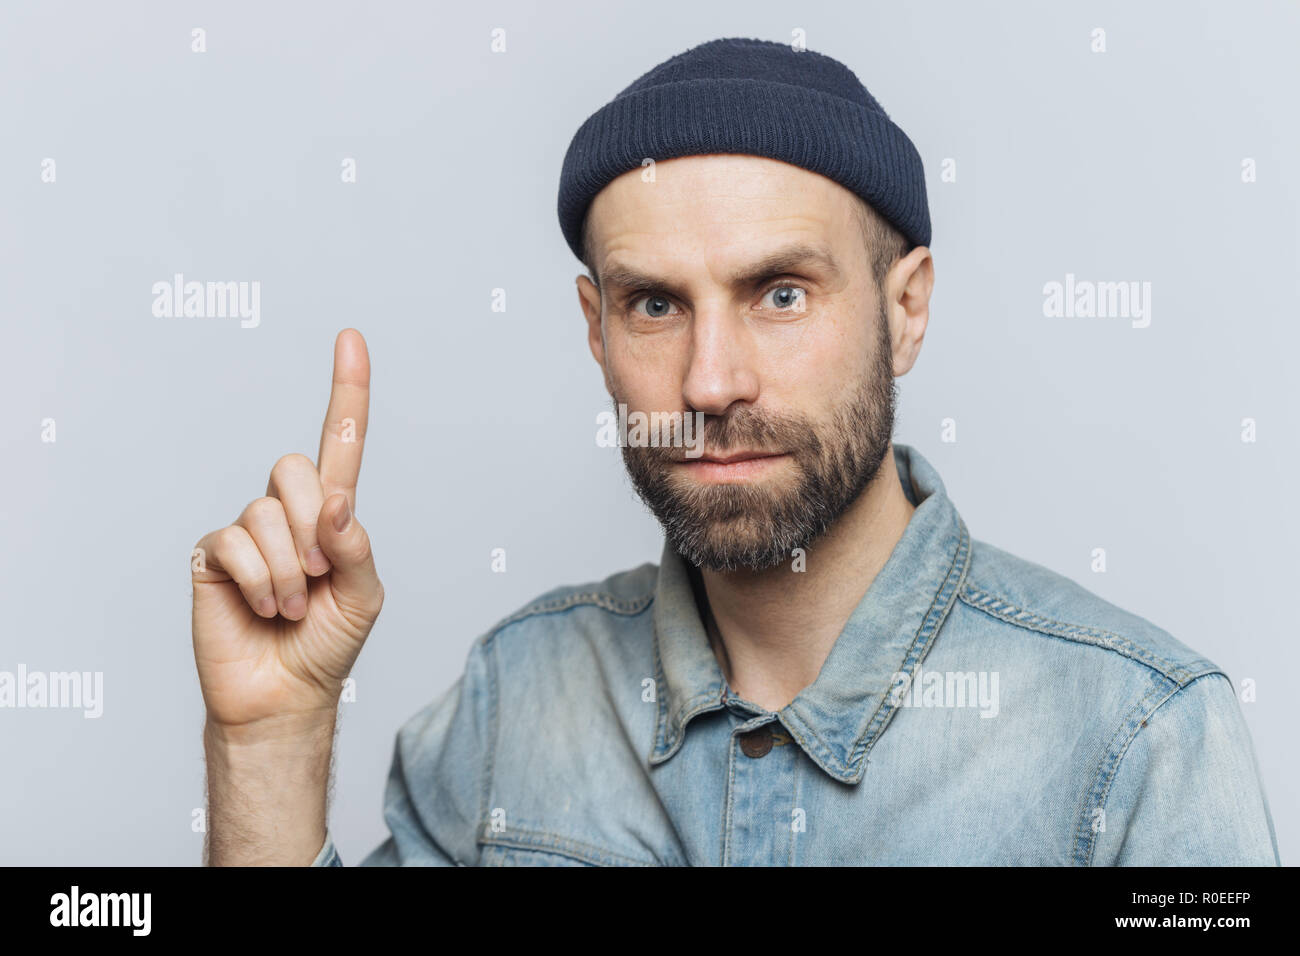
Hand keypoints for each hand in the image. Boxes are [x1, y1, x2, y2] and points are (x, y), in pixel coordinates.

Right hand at [191, 329, 383, 731]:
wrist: (286, 695)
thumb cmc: (329, 643)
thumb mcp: (365, 596)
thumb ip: (356, 545)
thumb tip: (335, 502)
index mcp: (331, 514)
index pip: (341, 443)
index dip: (347, 391)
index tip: (351, 337)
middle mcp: (287, 512)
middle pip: (295, 467)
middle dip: (312, 525)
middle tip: (318, 575)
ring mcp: (246, 530)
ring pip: (266, 512)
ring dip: (288, 569)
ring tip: (291, 604)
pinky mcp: (212, 555)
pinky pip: (234, 542)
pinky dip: (258, 580)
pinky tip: (262, 607)